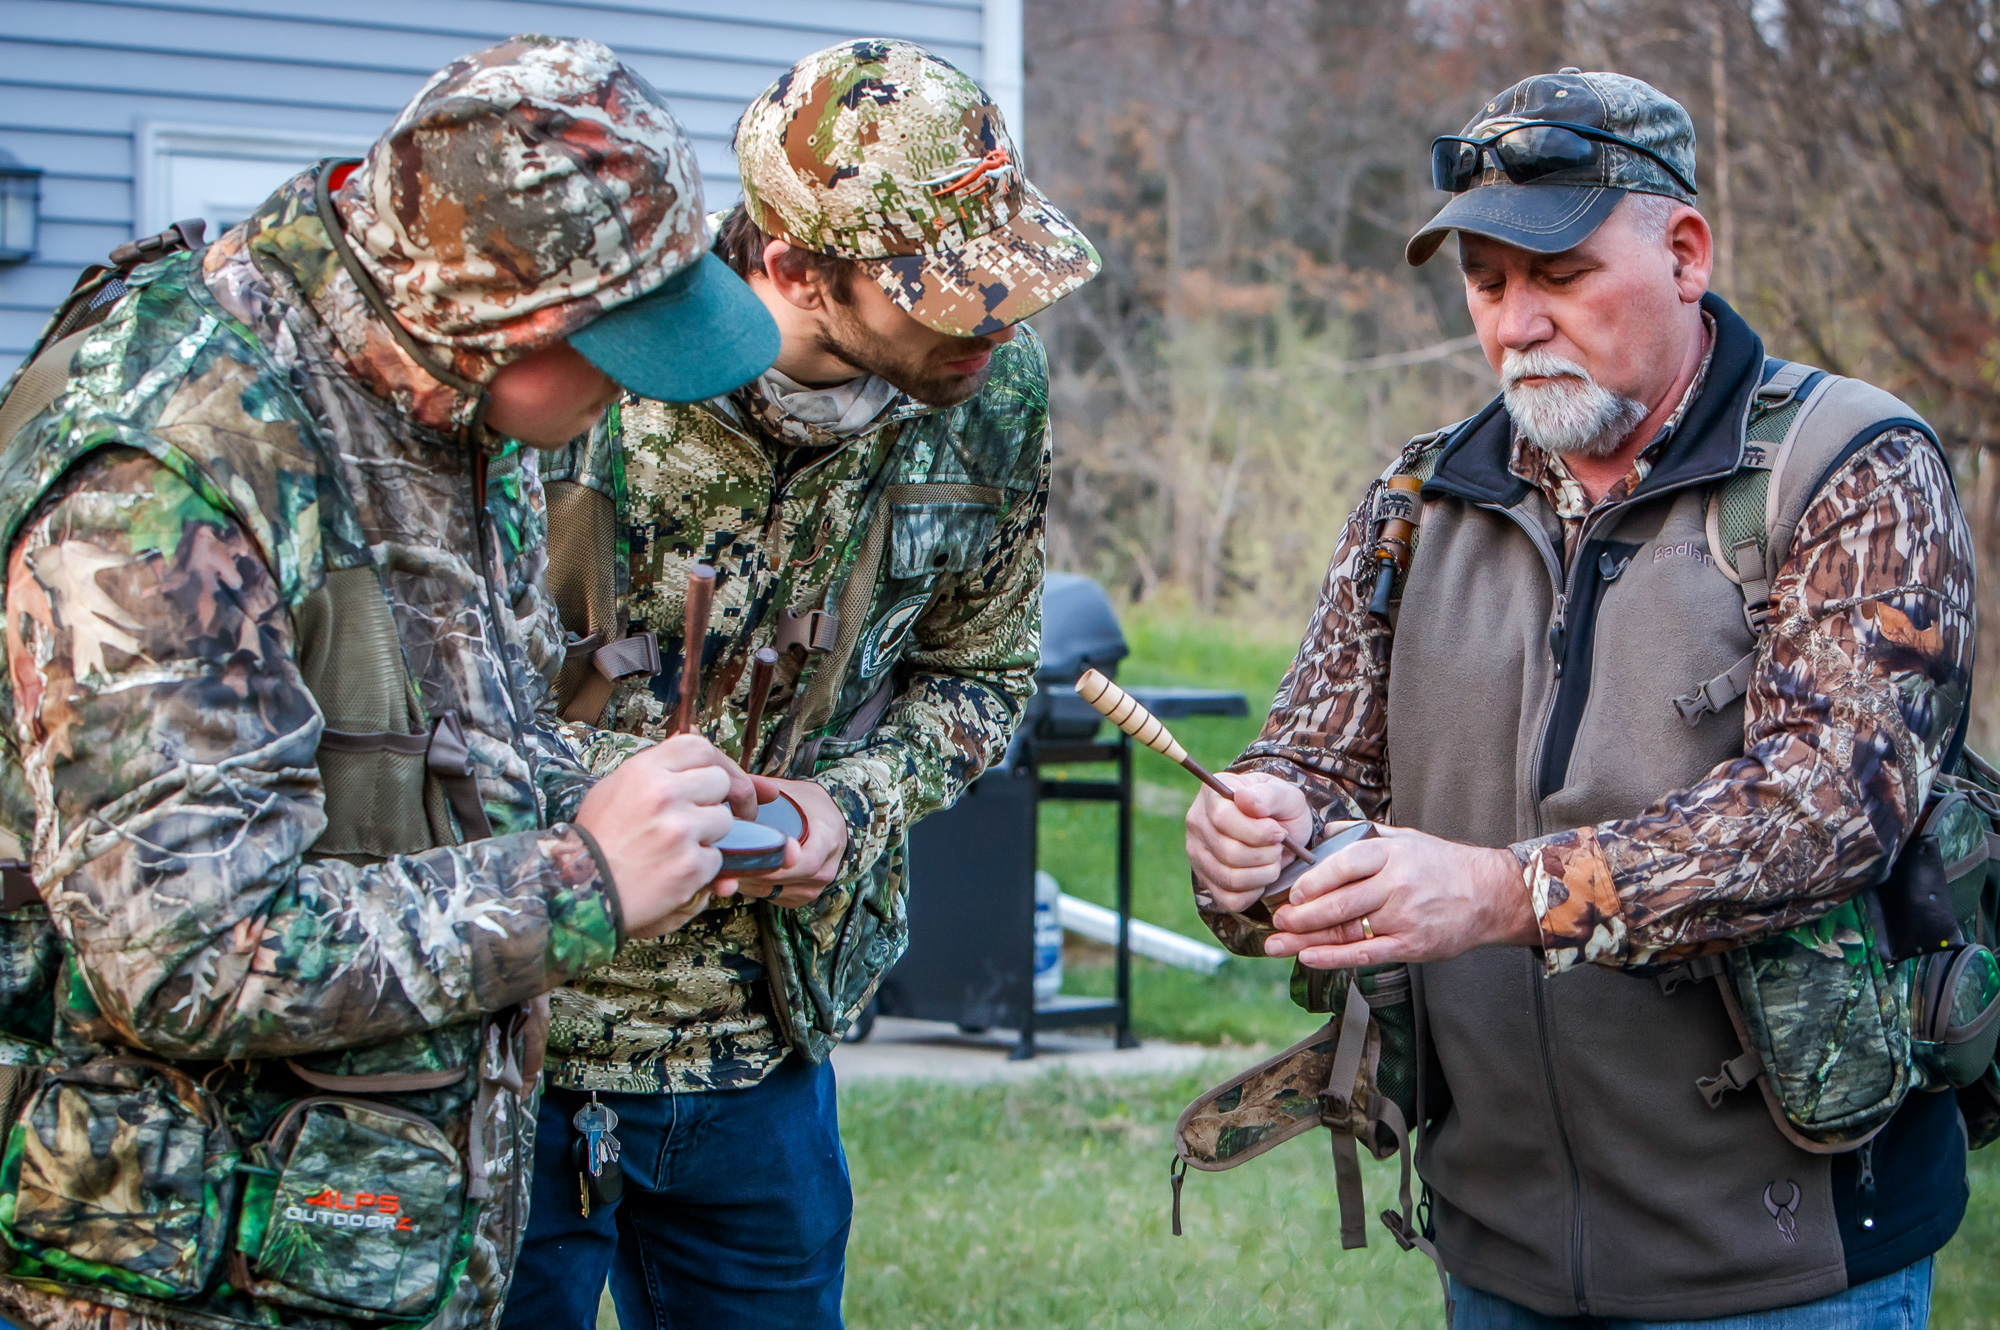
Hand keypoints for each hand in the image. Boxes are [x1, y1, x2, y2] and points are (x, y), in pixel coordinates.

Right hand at [574, 734, 757, 937]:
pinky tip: (673, 870)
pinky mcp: (691, 865)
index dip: (715, 762)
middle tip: (695, 817)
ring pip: (724, 820)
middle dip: (714, 800)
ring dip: (708, 835)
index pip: (699, 748)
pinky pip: (718, 859)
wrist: (583, 891)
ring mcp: (680, 830)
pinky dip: (702, 868)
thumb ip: (656, 769)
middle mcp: (665, 794)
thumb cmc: (598, 840)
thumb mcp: (613, 789)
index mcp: (644, 771)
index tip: (718, 780)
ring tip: (676, 846)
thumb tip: (693, 746)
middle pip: (719, 781)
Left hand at [731, 777, 847, 907]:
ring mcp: (813, 888)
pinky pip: (770, 897)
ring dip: (744, 880)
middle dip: (747, 870)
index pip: (806, 862)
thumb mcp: (790, 791)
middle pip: (781, 881)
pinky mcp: (800, 898)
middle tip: (719, 859)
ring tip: (723, 863)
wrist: (829, 822)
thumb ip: (760, 789)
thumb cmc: (807, 804)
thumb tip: (728, 786)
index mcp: (827, 840)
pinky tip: (739, 870)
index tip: (750, 855)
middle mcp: (825, 869)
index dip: (777, 863)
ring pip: (771, 892)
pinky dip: (751, 886)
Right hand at [1185, 772, 1313, 913]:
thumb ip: (1267, 796)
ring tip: (1273, 860)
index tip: (1279, 832)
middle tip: (1278, 847)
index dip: (1256, 831)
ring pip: (1230, 878)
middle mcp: (1197, 825)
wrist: (1279, 828)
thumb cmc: (1280, 808)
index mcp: (1212, 796)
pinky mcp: (1207, 881)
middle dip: (1265, 854)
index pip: (1222, 818)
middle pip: (1228, 852)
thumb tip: (1244, 799)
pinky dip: (1254, 892)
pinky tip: (1261, 875)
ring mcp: (1198, 855)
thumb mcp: (1283, 794)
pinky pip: (1231, 900)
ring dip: (1263, 874)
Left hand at [1264, 825, 1536, 967]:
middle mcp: (1397, 885)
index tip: (1292, 892)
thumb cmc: (1439, 865)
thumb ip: (1362, 835)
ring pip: (1348, 931)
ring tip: (1278, 944)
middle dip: (1302, 915)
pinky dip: (1334, 958)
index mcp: (1392, 854)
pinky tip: (1309, 958)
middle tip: (1277, 920)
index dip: (1314, 880)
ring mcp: (1404, 918)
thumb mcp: (1404, 837)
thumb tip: (1321, 832)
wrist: (1487, 895)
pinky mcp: (1411, 945)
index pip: (1346, 864)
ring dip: (1308, 940)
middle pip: (1341, 903)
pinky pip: (1366, 954)